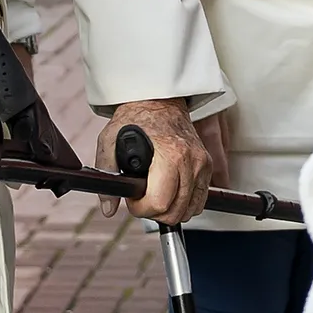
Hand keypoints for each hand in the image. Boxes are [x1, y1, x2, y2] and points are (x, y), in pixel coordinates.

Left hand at [102, 100, 211, 223]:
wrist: (159, 100)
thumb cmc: (136, 117)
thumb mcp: (109, 140)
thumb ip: (106, 172)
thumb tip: (109, 207)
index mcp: (170, 155)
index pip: (159, 203)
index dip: (140, 208)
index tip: (132, 199)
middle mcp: (191, 161)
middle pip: (176, 211)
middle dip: (154, 211)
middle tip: (141, 198)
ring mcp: (202, 164)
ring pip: (190, 210)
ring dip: (170, 210)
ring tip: (154, 195)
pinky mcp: (207, 166)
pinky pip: (199, 201)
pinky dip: (184, 205)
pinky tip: (169, 194)